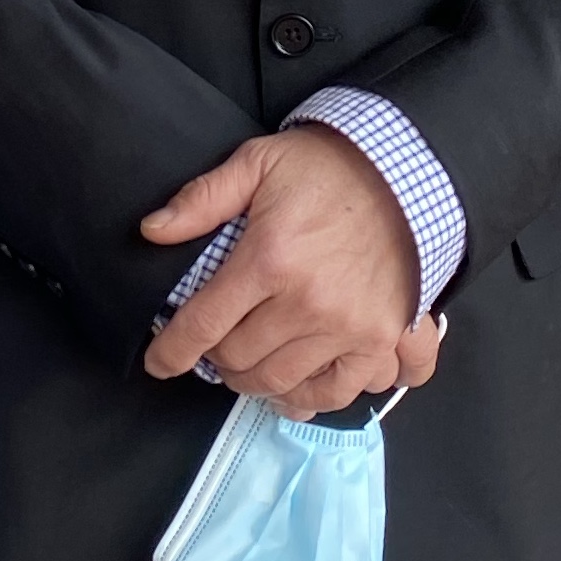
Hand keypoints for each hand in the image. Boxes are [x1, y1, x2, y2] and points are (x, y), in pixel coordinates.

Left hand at [138, 124, 445, 418]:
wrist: (407, 172)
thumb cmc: (329, 167)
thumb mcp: (258, 162)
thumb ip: (202, 199)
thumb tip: (153, 230)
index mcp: (269, 259)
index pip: (203, 325)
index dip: (172, 351)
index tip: (160, 362)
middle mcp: (308, 303)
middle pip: (239, 360)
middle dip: (216, 359)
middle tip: (216, 346)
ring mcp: (349, 326)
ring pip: (283, 383)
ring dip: (257, 382)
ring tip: (250, 368)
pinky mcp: (383, 337)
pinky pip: (343, 390)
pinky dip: (316, 398)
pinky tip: (299, 390)